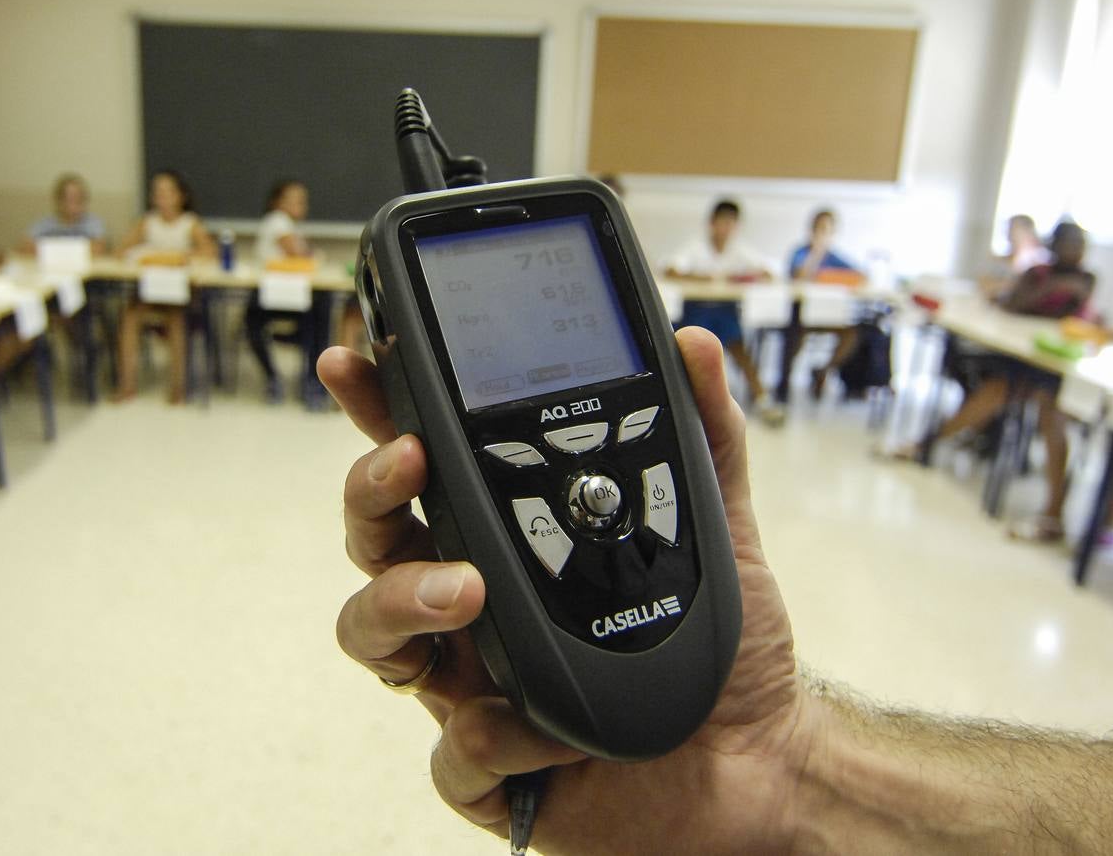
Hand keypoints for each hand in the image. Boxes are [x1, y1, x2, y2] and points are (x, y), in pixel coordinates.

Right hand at [318, 329, 817, 854]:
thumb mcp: (722, 528)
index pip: (432, 465)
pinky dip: (487, 738)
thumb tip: (693, 343)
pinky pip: (451, 754)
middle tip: (408, 463)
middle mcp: (478, 605)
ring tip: (467, 595)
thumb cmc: (725, 653)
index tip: (352, 361)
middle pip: (378, 537)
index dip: (379, 411)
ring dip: (401, 601)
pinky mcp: (489, 769)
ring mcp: (474, 684)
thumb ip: (704, 436)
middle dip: (370, 492)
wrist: (760, 768)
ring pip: (374, 635)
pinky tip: (543, 731)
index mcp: (513, 541)